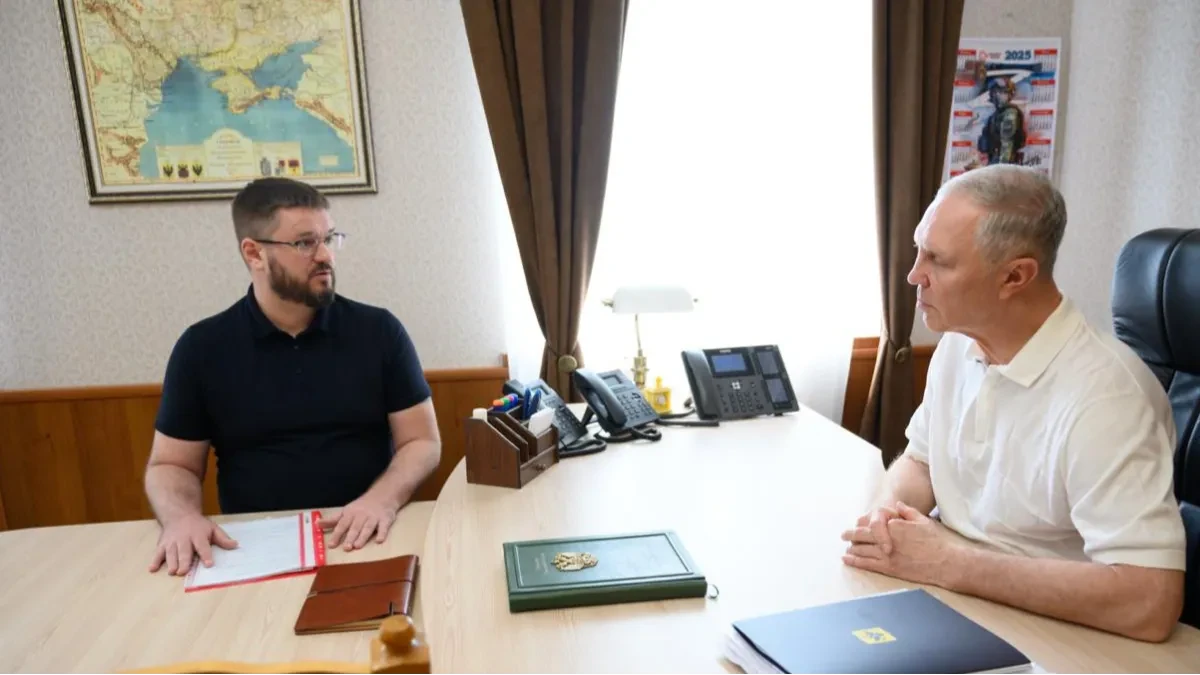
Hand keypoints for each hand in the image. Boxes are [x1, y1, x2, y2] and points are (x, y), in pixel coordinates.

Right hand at [149, 513, 237, 575]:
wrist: (178, 514)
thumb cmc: (198, 525)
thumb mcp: (212, 528)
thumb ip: (223, 539)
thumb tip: (235, 545)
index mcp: (198, 536)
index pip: (203, 546)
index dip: (206, 555)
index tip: (209, 564)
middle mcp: (184, 539)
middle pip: (184, 552)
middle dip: (184, 561)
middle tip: (183, 571)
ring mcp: (171, 542)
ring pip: (170, 553)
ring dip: (171, 562)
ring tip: (172, 572)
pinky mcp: (162, 544)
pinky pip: (157, 553)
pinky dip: (154, 561)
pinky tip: (152, 569)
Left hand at [323, 492, 399, 551]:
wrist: (382, 495)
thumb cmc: (361, 507)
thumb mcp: (346, 511)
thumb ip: (333, 520)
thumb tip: (317, 524)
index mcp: (350, 514)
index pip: (342, 525)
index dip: (337, 535)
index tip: (332, 545)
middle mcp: (362, 515)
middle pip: (355, 527)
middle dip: (350, 537)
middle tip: (346, 548)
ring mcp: (374, 517)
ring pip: (368, 528)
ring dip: (363, 537)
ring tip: (358, 546)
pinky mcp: (385, 520)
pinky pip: (384, 527)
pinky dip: (382, 533)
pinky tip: (379, 540)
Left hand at [841, 501, 962, 586]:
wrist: (946, 563)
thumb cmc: (937, 541)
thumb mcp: (923, 521)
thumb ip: (908, 512)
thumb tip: (897, 506)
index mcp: (895, 526)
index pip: (873, 523)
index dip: (863, 525)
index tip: (857, 525)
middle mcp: (888, 539)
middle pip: (863, 536)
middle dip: (851, 535)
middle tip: (844, 535)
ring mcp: (887, 555)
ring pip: (862, 550)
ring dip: (852, 548)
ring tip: (846, 548)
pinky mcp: (889, 568)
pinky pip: (867, 564)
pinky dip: (854, 561)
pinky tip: (847, 559)